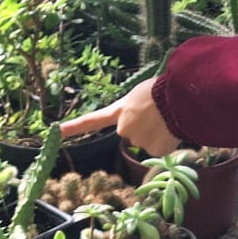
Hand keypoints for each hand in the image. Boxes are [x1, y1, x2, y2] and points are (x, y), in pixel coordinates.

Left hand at [60, 78, 180, 155]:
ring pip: (150, 140)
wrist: (179, 98)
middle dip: (146, 127)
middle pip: (134, 132)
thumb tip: (153, 117)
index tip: (58, 131)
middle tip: (161, 113)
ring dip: (160, 133)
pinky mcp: (153, 149)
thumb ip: (140, 107)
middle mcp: (124, 127)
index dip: (77, 126)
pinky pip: (162, 148)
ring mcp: (138, 139)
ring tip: (170, 117)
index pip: (95, 119)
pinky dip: (169, 141)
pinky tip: (174, 128)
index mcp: (122, 109)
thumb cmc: (165, 88)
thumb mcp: (145, 92)